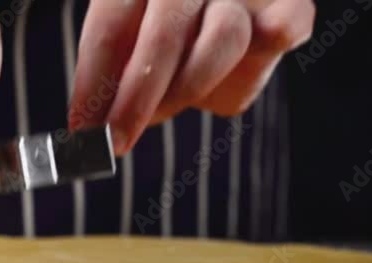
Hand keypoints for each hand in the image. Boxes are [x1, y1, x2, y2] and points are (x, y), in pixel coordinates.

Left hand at [68, 0, 314, 154]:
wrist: (229, 1)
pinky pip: (287, 25)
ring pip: (224, 35)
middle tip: (117, 140)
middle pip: (165, 32)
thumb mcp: (132, 45)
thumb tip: (89, 128)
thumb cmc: (172, 33)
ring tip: (175, 104)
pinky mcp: (288, 6)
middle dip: (138, 97)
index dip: (93, 82)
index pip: (110, 26)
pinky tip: (269, 40)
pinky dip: (277, 37)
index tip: (82, 130)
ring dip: (192, 85)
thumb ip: (115, 77)